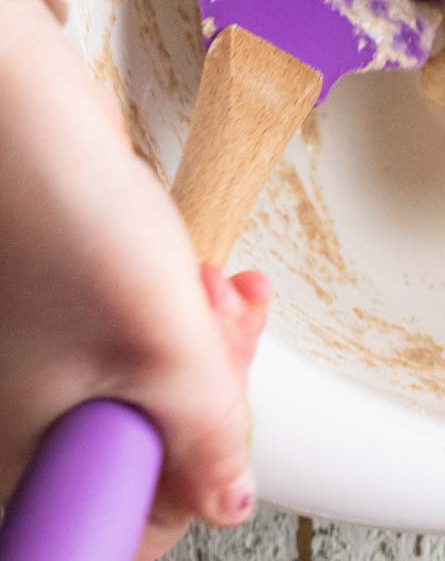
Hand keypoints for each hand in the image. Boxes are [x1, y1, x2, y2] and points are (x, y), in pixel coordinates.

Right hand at [0, 0, 269, 556]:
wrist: (24, 115)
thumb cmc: (61, 219)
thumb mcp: (163, 344)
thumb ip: (203, 433)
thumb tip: (230, 498)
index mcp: (23, 457)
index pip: (114, 527)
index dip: (181, 488)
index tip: (216, 444)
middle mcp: (28, 418)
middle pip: (151, 448)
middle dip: (212, 389)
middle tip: (227, 341)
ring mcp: (51, 362)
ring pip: (159, 386)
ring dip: (208, 340)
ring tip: (213, 292)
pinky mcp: (72, 313)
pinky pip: (147, 336)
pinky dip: (185, 308)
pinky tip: (203, 276)